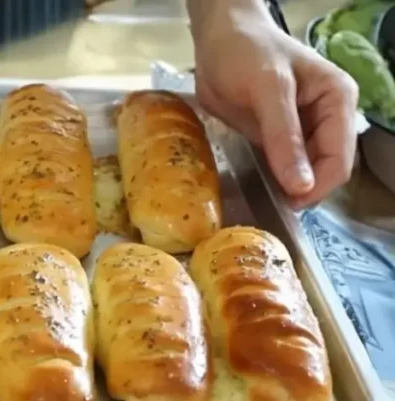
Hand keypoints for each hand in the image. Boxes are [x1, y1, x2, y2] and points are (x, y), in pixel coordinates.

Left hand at [191, 2, 358, 208]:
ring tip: (260, 198)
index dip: (317, 186)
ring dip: (284, 188)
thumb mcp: (268, 88)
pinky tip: (254, 187)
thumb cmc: (247, 51)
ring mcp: (301, 130)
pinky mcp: (276, 138)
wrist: (217, 37)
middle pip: (323, 171)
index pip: (339, 159)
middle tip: (270, 205)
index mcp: (338, 101)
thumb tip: (302, 185)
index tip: (287, 203)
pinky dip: (269, 180)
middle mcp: (327, 119)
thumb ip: (284, 136)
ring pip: (301, 173)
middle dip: (302, 190)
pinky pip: (279, 167)